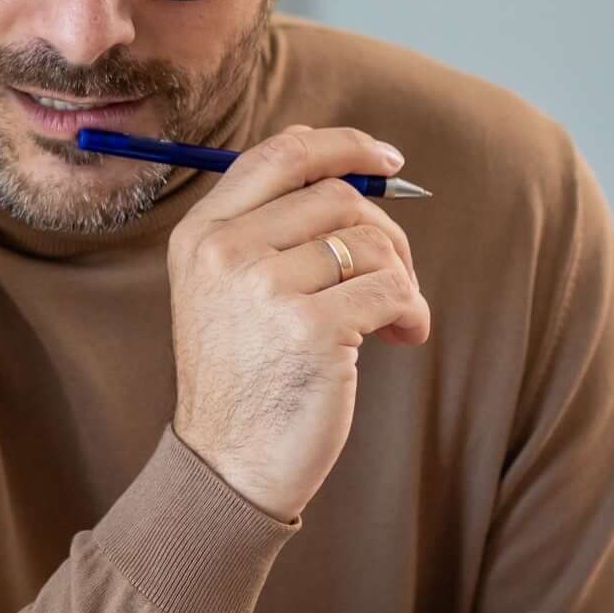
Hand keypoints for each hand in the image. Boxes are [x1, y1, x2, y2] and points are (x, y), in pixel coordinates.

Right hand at [166, 125, 432, 518]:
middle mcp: (225, 252)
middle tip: (395, 276)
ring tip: (393, 318)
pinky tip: (403, 337)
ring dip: (401, 279)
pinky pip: (393, 290)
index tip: (387, 161)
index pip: (281, 153)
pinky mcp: (311, 330)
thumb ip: (266, 227)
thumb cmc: (242, 376)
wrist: (226, 465)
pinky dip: (412, 312)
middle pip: (338, 196)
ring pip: (372, 243)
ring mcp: (265, 289)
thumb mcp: (224, 289)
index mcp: (201, 234)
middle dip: (385, 232)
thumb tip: (349, 169)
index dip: (344, 146)